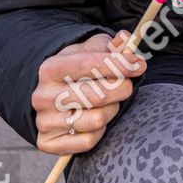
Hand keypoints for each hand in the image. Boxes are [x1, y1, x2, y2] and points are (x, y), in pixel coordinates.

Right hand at [32, 31, 145, 154]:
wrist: (53, 95)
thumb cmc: (78, 69)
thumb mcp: (91, 49)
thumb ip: (110, 44)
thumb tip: (124, 40)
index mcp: (50, 68)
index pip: (88, 65)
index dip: (118, 64)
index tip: (139, 64)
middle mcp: (43, 96)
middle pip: (96, 95)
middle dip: (121, 88)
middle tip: (128, 85)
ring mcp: (44, 121)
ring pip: (96, 119)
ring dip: (112, 109)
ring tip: (111, 102)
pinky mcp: (48, 143)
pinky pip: (88, 141)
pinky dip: (100, 130)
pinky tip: (97, 118)